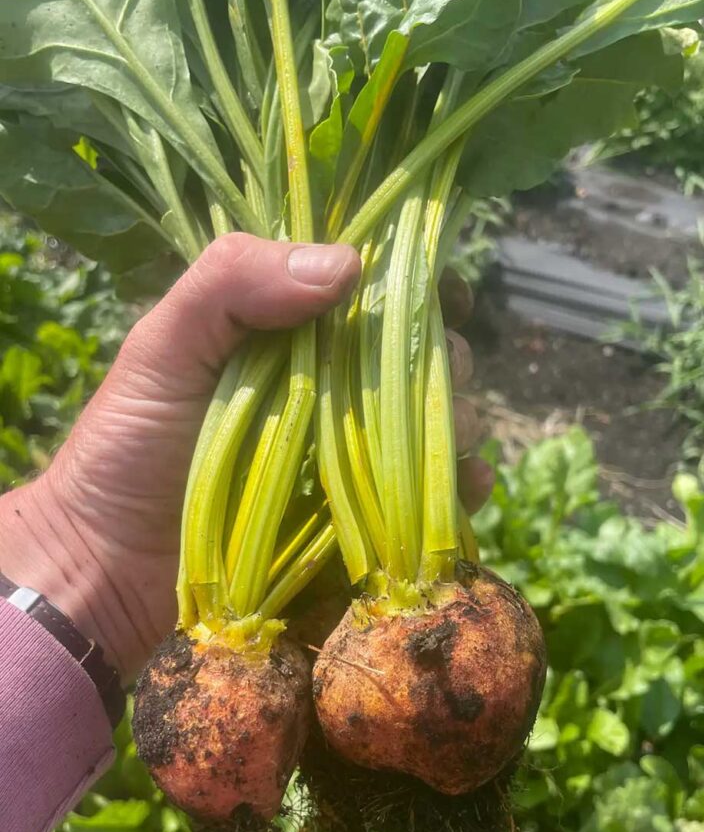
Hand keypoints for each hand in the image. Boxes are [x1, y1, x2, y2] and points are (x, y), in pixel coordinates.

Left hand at [0, 237, 491, 683]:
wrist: (109, 568)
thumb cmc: (125, 449)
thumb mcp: (161, 349)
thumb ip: (230, 285)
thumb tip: (347, 263)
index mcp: (288, 336)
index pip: (373, 293)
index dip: (417, 284)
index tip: (444, 292)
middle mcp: (327, 389)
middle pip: (417, 357)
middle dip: (440, 361)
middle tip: (426, 382)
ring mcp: (346, 456)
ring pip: (434, 423)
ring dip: (454, 424)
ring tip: (440, 442)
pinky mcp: (359, 520)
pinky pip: (430, 497)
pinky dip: (462, 487)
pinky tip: (465, 486)